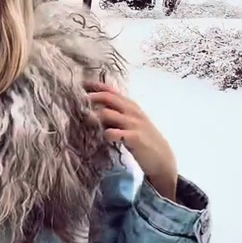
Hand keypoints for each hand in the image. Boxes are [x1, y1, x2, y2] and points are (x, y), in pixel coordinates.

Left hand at [84, 81, 177, 200]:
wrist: (162, 158)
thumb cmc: (143, 139)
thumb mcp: (131, 122)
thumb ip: (116, 115)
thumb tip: (94, 112)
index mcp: (131, 106)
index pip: (112, 91)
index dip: (97, 86)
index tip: (82, 84)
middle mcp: (132, 112)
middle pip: (109, 98)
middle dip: (93, 97)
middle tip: (79, 98)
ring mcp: (133, 124)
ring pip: (109, 114)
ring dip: (95, 116)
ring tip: (86, 120)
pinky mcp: (134, 138)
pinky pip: (115, 133)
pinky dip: (106, 133)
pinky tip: (103, 137)